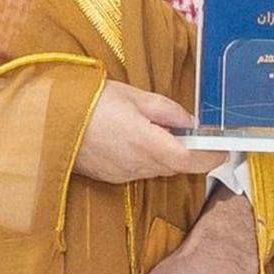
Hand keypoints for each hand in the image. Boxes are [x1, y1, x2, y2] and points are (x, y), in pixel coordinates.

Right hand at [73, 80, 224, 182]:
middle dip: (192, 153)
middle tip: (198, 134)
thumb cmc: (91, 102)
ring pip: (159, 169)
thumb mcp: (134, 96)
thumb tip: (190, 121)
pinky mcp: (112, 177)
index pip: (189, 160)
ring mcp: (123, 174)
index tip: (224, 149)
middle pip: (177, 166)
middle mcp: (137, 165)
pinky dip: (150, 158)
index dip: (211, 157)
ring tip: (164, 130)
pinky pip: (141, 170)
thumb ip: (166, 110)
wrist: (48, 122)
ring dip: (169, 154)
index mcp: (146, 142)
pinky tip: (141, 139)